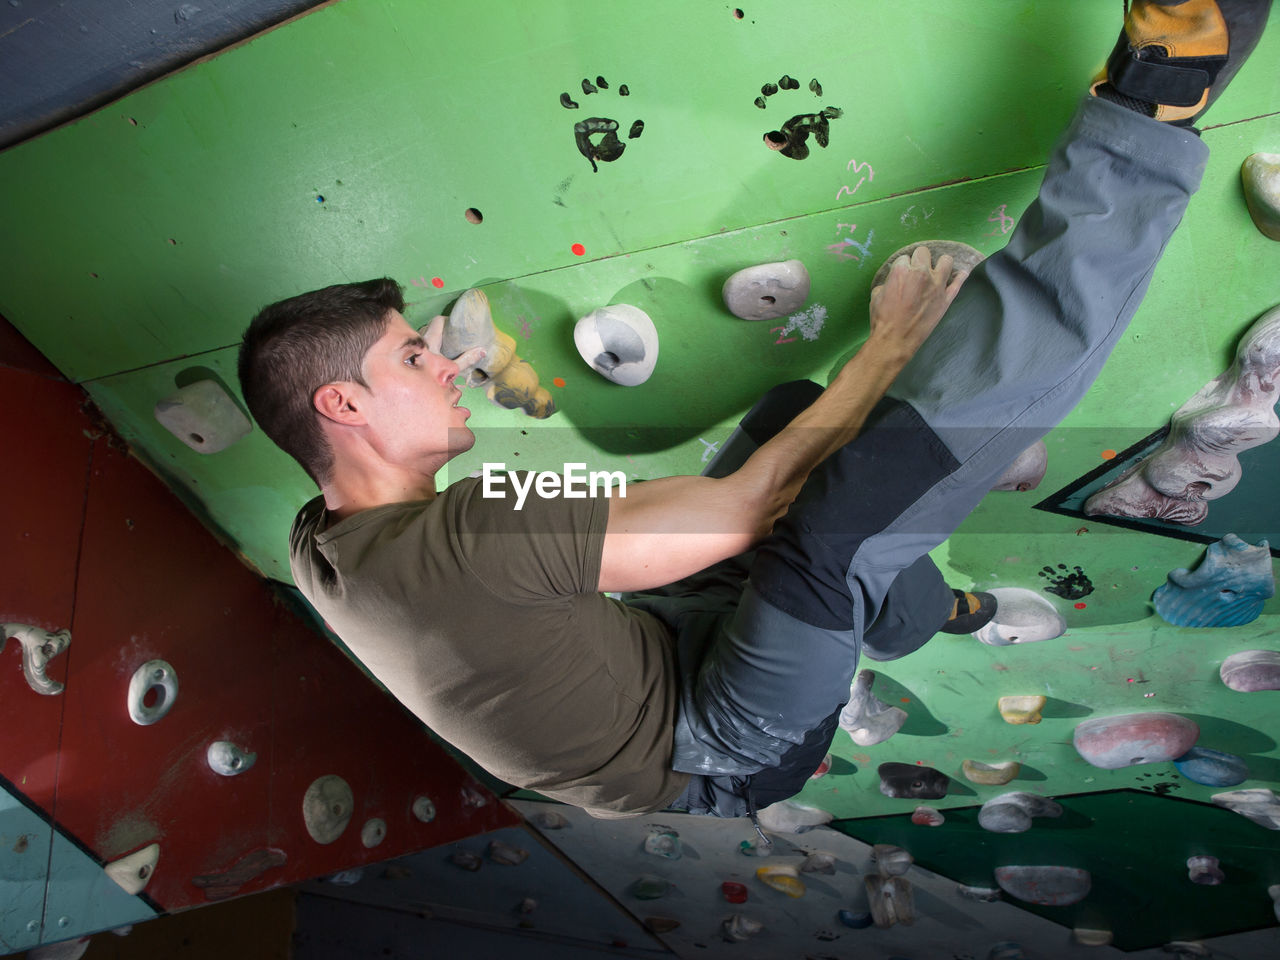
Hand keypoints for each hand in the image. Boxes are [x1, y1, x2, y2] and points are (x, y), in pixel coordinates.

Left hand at [419, 314, 488, 377]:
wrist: (416, 387)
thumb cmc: (432, 376)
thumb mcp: (452, 368)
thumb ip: (467, 359)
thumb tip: (482, 351)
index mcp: (430, 339)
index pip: (438, 321)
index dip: (447, 320)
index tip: (456, 326)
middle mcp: (421, 340)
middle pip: (431, 326)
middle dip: (442, 329)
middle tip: (453, 334)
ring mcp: (415, 346)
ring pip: (426, 334)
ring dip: (435, 336)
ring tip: (446, 342)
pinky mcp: (413, 353)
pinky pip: (422, 342)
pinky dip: (430, 343)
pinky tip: (437, 352)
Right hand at [867, 245, 967, 362]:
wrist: (895, 340)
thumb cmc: (882, 319)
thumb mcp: (877, 294)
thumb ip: (889, 281)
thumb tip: (895, 280)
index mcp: (901, 270)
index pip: (904, 258)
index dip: (902, 266)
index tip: (902, 273)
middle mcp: (921, 273)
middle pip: (923, 253)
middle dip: (919, 260)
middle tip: (916, 270)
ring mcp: (936, 285)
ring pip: (946, 261)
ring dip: (940, 263)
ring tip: (937, 270)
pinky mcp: (946, 298)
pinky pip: (958, 282)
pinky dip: (960, 276)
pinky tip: (961, 273)